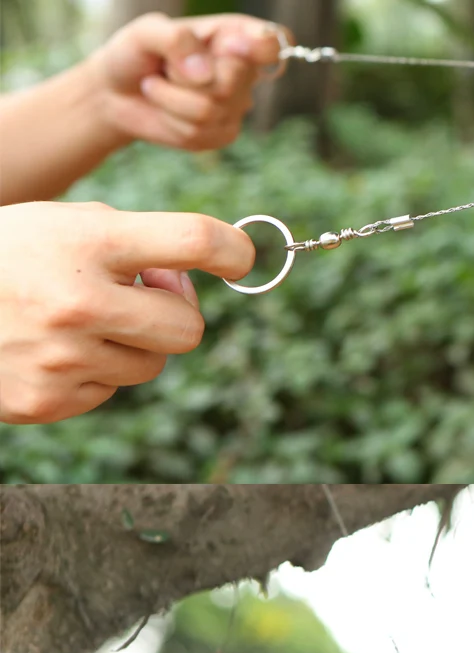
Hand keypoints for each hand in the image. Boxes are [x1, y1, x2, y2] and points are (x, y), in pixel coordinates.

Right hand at [0, 201, 252, 422]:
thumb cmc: (6, 256)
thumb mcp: (58, 223)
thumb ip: (130, 241)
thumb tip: (186, 279)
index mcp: (85, 244)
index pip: (190, 239)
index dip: (231, 249)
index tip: (241, 258)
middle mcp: (79, 304)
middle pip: (188, 329)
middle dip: (176, 314)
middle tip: (146, 295)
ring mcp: (63, 359)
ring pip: (152, 366)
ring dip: (133, 343)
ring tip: (82, 320)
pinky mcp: (48, 401)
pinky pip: (110, 389)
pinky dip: (94, 371)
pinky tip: (52, 348)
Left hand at [91, 13, 289, 150]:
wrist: (117, 94)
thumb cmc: (135, 54)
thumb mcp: (146, 31)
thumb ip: (176, 41)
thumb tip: (205, 74)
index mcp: (233, 35)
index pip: (272, 40)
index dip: (262, 47)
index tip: (232, 47)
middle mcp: (242, 72)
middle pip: (233, 81)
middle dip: (189, 77)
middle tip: (168, 68)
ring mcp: (235, 106)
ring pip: (210, 110)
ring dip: (171, 99)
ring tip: (159, 87)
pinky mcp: (223, 134)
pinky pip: (200, 132)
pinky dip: (172, 120)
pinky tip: (166, 110)